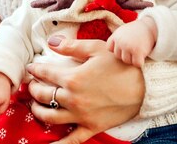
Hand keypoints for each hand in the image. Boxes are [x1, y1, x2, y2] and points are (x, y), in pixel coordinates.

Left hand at [26, 36, 143, 143]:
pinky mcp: (91, 127)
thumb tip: (51, 42)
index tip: (31, 67)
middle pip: (43, 95)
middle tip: (31, 85)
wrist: (145, 86)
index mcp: (73, 78)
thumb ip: (72, 46)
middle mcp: (72, 99)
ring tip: (34, 106)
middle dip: (34, 89)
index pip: (45, 73)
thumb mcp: (97, 48)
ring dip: (38, 111)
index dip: (35, 70)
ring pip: (49, 117)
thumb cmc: (121, 64)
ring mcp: (80, 115)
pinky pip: (71, 140)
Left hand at [107, 17, 156, 66]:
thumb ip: (116, 40)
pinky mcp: (138, 52)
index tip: (124, 47)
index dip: (117, 49)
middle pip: (118, 56)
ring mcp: (128, 47)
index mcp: (115, 36)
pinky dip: (140, 62)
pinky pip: (136, 63)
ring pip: (126, 61)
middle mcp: (120, 41)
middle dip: (125, 54)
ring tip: (138, 50)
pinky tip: (142, 56)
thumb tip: (108, 53)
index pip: (109, 48)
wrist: (150, 26)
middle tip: (134, 48)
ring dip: (133, 58)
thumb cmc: (136, 30)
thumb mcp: (122, 31)